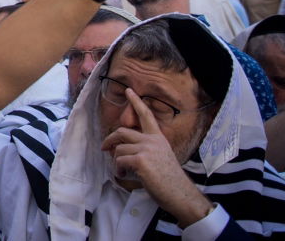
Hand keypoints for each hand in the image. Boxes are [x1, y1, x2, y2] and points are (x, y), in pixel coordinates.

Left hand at [101, 91, 212, 225]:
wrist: (180, 194)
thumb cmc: (169, 180)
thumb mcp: (160, 157)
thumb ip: (145, 149)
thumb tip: (122, 148)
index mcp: (158, 138)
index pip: (146, 116)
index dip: (136, 102)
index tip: (129, 91)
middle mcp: (152, 140)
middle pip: (122, 132)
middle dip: (110, 140)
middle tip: (104, 148)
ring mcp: (146, 149)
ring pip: (119, 149)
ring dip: (116, 161)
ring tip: (123, 170)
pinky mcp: (140, 160)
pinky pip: (119, 160)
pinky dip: (118, 169)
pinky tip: (124, 174)